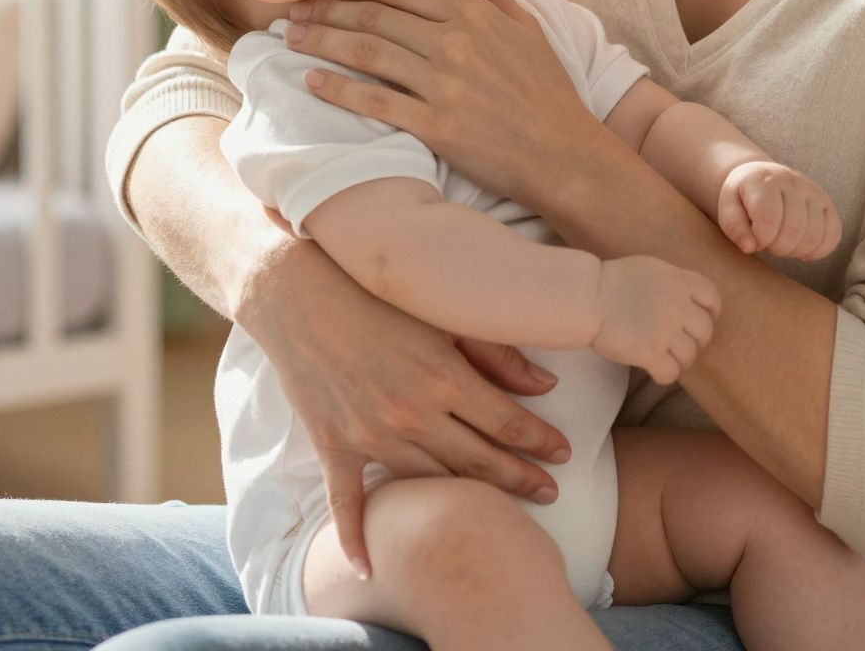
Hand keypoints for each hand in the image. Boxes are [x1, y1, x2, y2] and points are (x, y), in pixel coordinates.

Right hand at [239, 236, 573, 581]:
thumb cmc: (377, 295)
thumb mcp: (444, 314)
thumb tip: (546, 387)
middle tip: (552, 494)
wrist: (299, 293)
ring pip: (429, 482)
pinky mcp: (332, 445)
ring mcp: (370, 435)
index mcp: (444, 376)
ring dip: (464, 502)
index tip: (565, 455)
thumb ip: (497, 354)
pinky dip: (356, 538)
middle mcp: (412, 413)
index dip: (541, 441)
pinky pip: (347, 502)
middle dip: (520, 479)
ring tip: (495, 515)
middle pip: (478, 460)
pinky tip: (371, 571)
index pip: (508, 422)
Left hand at [286, 0, 595, 206]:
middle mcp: (455, 43)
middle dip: (328, 9)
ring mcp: (443, 85)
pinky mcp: (434, 126)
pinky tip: (312, 80)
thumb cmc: (546, 92)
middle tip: (294, 8)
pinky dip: (338, 89)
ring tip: (291, 38)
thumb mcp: (527, 30)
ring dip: (323, 42)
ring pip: (368, 54)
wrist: (562, 153)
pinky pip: (374, 102)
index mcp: (475, 15)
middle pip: (376, 17)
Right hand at [591, 255, 720, 383]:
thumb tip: (688, 298)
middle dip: (696, 341)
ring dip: (680, 361)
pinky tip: (654, 370)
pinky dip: (664, 375)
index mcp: (679, 280)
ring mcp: (666, 328)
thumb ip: (674, 282)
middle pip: (705, 330)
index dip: (711, 313)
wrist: (588, 297)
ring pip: (690, 355)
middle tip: (680, 345)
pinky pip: (671, 373)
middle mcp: (678, 303)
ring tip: (666, 359)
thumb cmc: (612, 282)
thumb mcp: (652, 269)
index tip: (702, 320)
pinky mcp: (650, 351)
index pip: (712, 298)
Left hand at [716, 160, 842, 260]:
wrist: (761, 176)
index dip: (761, 240)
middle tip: (768, 245)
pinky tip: (803, 252)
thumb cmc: (743, 198)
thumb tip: (750, 247)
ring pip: (814, 235)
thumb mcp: (728, 207)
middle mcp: (793, 182)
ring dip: (796, 251)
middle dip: (778, 248)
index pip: (769, 219)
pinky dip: (820, 250)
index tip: (754, 240)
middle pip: (794, 230)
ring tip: (782, 246)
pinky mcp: (827, 203)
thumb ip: (734, 227)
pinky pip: (834, 233)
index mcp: (765, 181)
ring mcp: (813, 191)